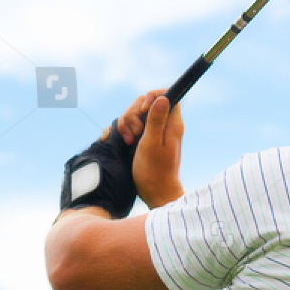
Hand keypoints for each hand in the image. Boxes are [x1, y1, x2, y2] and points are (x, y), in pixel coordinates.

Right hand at [118, 91, 184, 208]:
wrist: (155, 193)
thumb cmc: (155, 171)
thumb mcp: (152, 143)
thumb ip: (156, 120)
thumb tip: (163, 98)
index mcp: (171, 124)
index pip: (168, 95)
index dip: (152, 97)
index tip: (142, 111)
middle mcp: (163, 126)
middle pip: (145, 104)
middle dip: (133, 114)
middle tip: (134, 133)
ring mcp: (152, 133)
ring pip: (134, 116)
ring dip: (125, 125)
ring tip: (128, 142)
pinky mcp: (142, 141)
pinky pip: (129, 127)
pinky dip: (121, 132)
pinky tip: (118, 141)